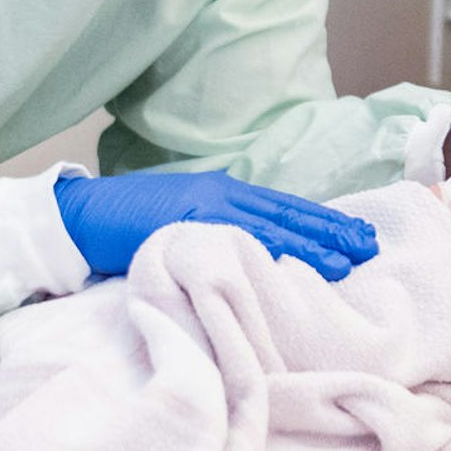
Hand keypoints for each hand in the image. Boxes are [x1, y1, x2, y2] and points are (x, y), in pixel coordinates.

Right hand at [52, 170, 378, 279]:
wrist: (81, 215)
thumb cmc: (128, 222)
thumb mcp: (182, 219)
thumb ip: (217, 227)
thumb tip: (253, 250)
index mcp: (222, 191)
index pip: (284, 207)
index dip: (322, 220)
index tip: (356, 233)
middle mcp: (221, 193)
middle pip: (287, 212)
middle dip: (330, 229)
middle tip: (369, 244)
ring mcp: (204, 205)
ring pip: (270, 225)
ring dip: (310, 242)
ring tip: (346, 258)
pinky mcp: (186, 221)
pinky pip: (233, 238)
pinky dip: (265, 249)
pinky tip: (292, 260)